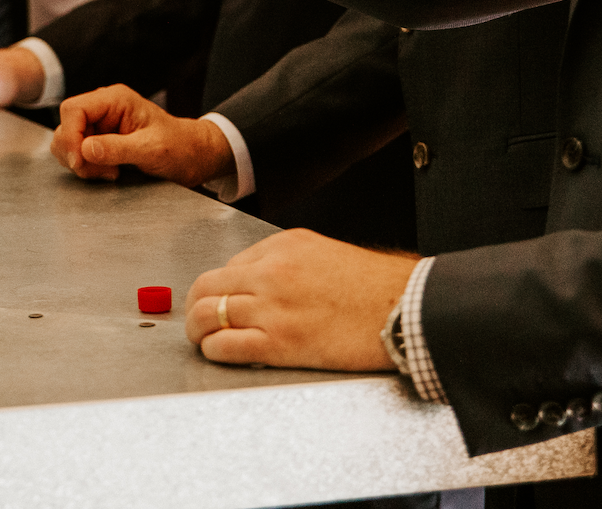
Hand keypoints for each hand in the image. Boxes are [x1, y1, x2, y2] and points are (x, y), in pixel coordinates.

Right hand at [51, 84, 233, 185]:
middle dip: (75, 153)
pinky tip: (108, 172)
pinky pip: (78, 154)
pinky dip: (86, 167)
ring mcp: (100, 125)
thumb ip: (118, 148)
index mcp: (115, 100)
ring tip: (108, 172)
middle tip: (99, 171)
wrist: (193, 157)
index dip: (70, 136)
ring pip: (68, 142)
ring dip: (81, 162)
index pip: (73, 109)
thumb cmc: (180, 147)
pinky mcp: (100, 141)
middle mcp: (104, 109)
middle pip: (66, 126)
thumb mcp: (152, 149)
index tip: (80, 160)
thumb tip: (85, 149)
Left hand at [185, 230, 416, 371]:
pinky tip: (219, 352)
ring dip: (198, 329)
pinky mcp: (281, 343)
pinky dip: (214, 350)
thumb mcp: (324, 253)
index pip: (230, 265)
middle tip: (198, 318)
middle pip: (208, 286)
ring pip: (209, 315)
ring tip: (203, 338)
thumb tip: (260, 279)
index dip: (220, 287)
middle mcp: (271, 272)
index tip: (219, 300)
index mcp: (283, 247)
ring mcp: (273, 308)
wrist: (405, 309)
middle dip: (196, 305)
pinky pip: (227, 345)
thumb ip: (288, 262)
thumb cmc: (375, 287)